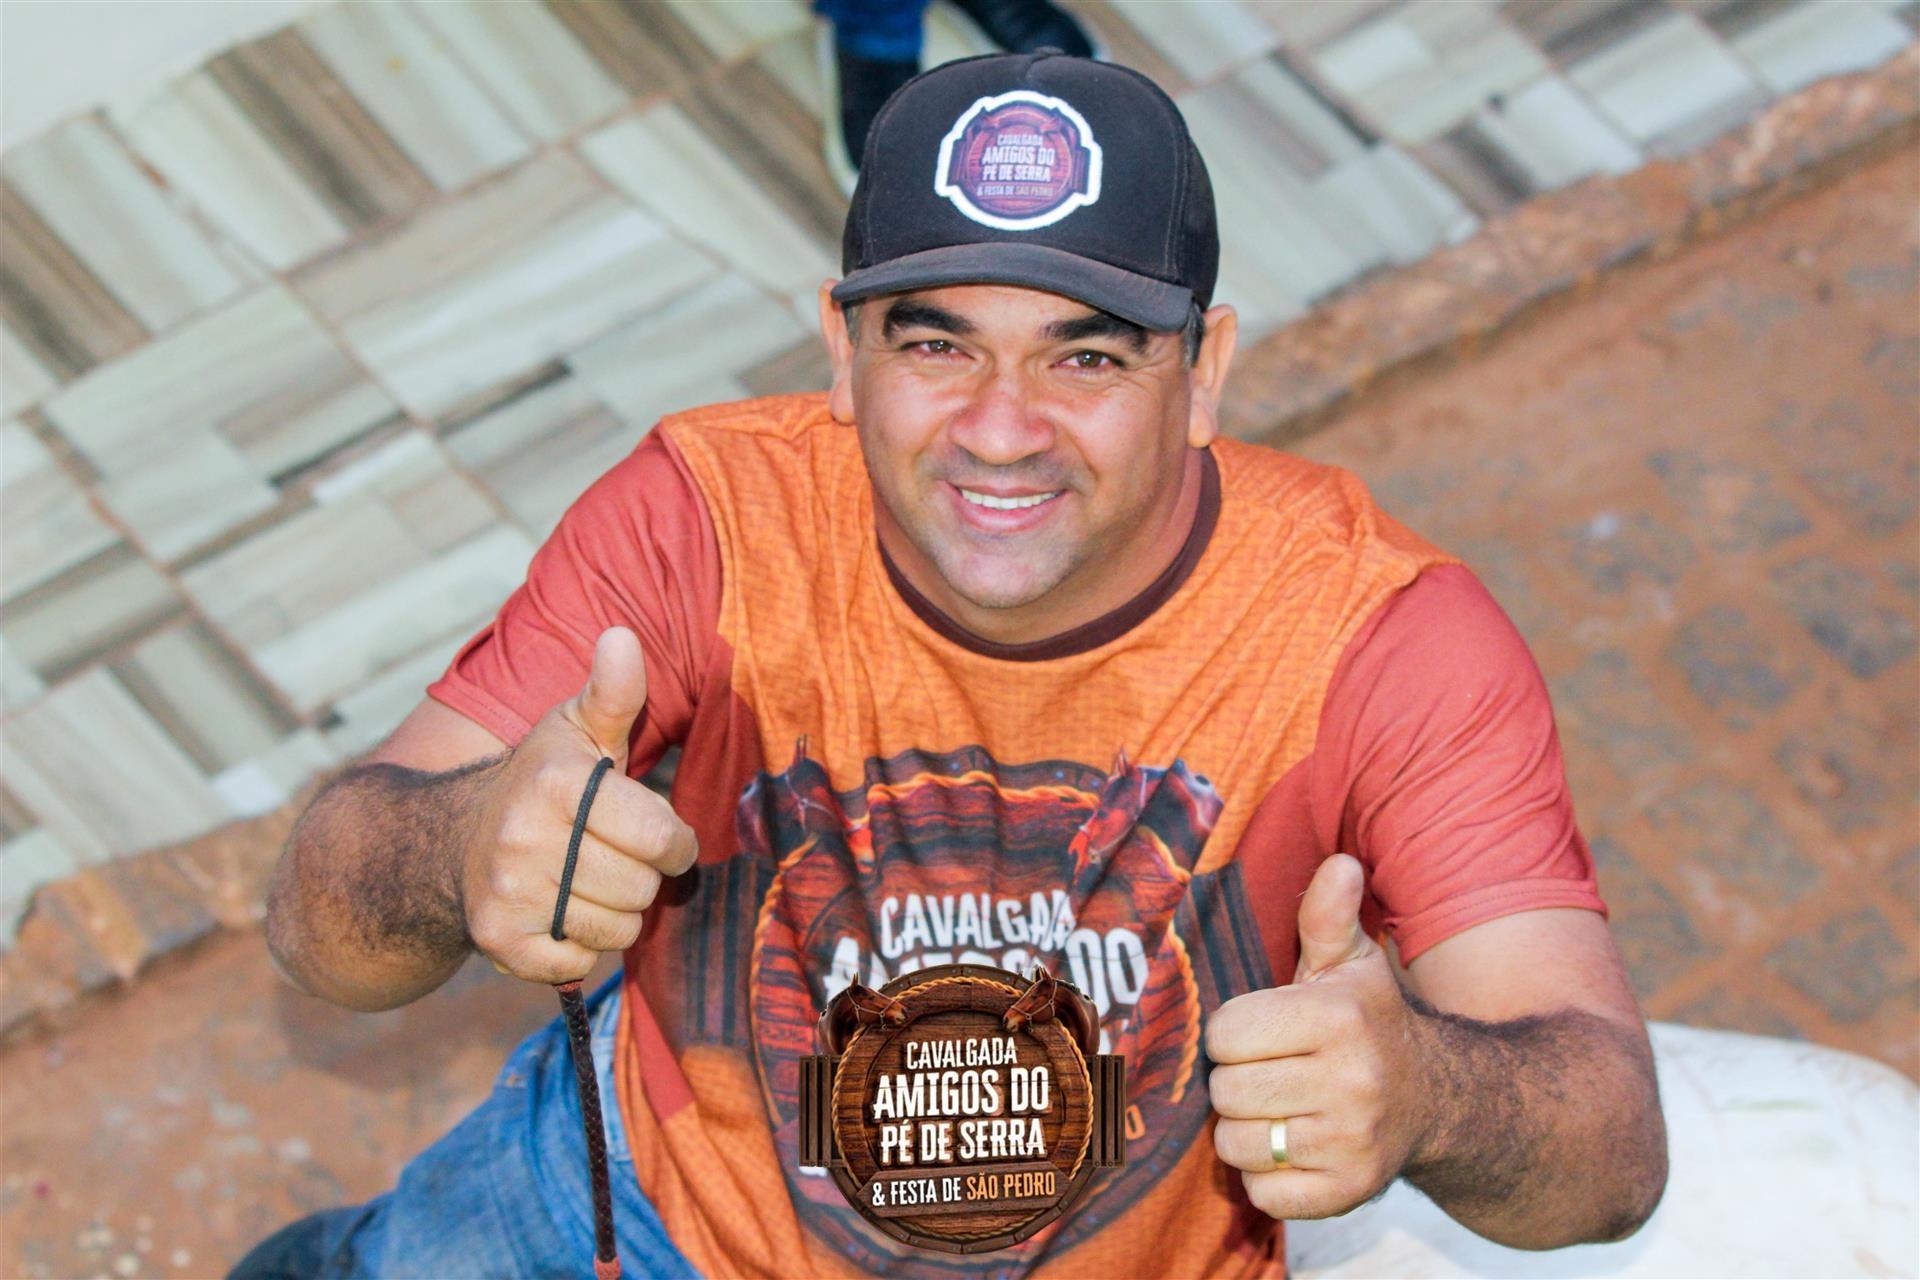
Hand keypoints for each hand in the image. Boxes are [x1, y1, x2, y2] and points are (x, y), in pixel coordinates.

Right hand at [461, 626, 698, 984]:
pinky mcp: (497, 941)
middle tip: (610, 855)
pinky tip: (558, 911)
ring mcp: (508, 893)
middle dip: (640, 876)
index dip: (672, 840)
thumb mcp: (574, 730)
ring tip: (583, 880)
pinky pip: (579, 964)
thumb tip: (623, 634)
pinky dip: (579, 946)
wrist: (448, 841)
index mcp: (556, 783)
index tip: (654, 832)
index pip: (660, 836)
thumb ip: (613, 692)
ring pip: (617, 930)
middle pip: (642, 888)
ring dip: (613, 912)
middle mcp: (525, 839)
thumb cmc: (538, 783)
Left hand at [1204, 854, 1434, 1219]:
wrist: (1441, 1098)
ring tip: (1280, 1108)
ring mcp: (1351, 1143)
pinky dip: (1266, 1177)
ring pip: (1238, 1144)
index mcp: (1338, 1018)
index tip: (1262, 1031)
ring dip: (1246, 1130)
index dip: (1234, 1033)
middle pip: (1227, 1091)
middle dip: (1238, 1081)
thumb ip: (1327, 916)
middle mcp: (1350, 1082)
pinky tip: (1294, 1147)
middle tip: (1270, 1072)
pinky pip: (1262, 1193)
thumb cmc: (1371, 1022)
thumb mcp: (1351, 964)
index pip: (1226, 1032)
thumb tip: (1339, 864)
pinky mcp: (1349, 1192)